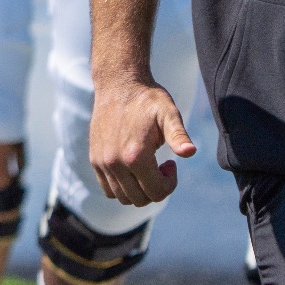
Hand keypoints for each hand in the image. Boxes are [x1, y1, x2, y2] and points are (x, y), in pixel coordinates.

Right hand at [90, 79, 195, 206]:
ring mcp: (102, 162)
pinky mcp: (94, 159)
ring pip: (123, 197)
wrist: (118, 84)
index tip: (171, 163)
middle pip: (140, 199)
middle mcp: (114, 163)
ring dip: (139, 189)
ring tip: (146, 167)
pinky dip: (122, 187)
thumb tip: (190, 152)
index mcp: (135, 155)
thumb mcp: (168, 114)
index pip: (157, 193)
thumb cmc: (147, 99)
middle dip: (156, 188)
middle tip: (160, 166)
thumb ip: (179, 136)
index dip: (170, 183)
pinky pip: (108, 189)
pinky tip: (131, 168)